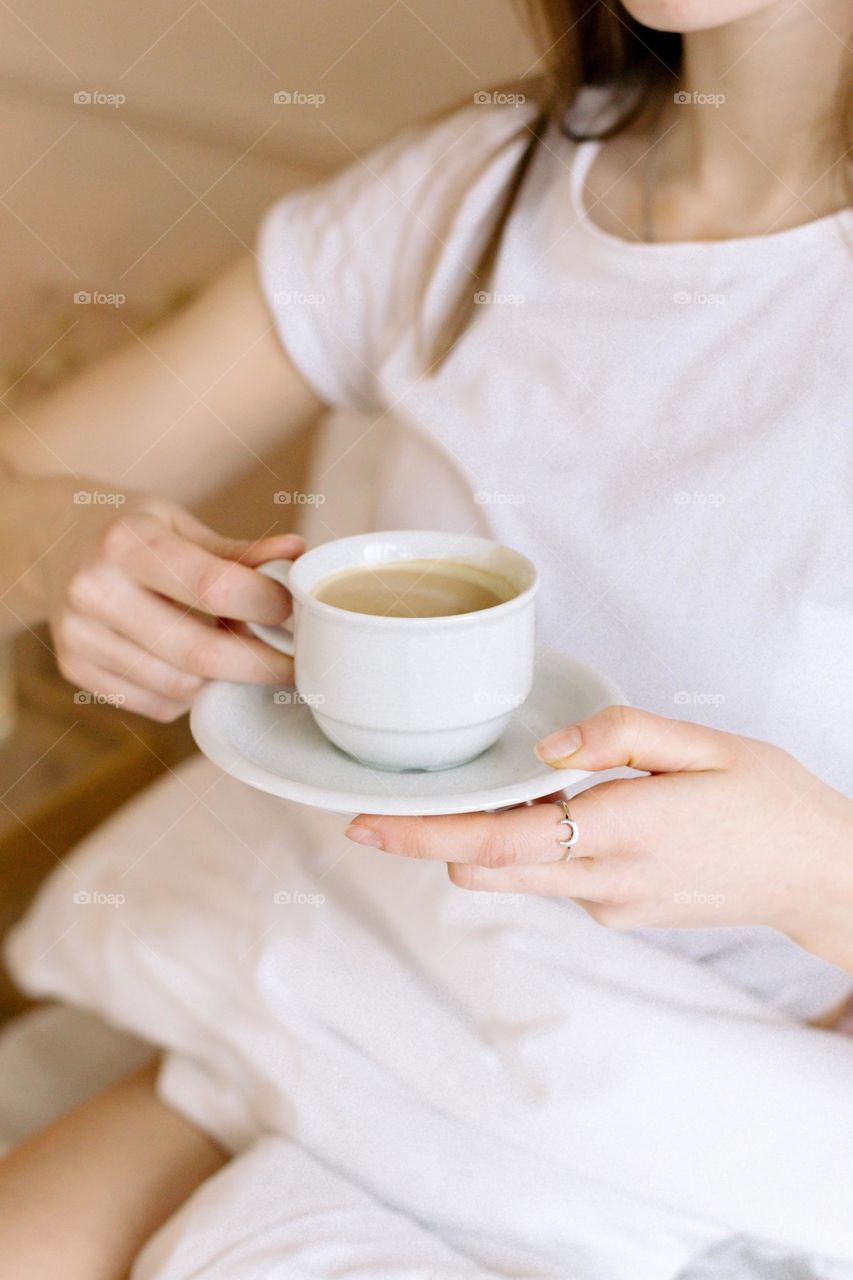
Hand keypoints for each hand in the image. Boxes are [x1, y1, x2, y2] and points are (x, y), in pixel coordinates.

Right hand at [40, 485, 302, 720]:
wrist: (51, 545)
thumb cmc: (129, 531)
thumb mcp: (178, 524)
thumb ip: (237, 552)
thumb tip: (295, 555)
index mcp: (127, 542)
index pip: (214, 587)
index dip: (265, 606)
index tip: (292, 612)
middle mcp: (95, 590)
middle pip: (200, 652)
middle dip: (258, 663)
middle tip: (291, 662)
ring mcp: (79, 636)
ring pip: (182, 687)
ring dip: (223, 678)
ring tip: (234, 650)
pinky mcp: (75, 670)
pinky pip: (157, 705)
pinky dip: (189, 693)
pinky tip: (190, 662)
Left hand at [345, 706, 852, 967]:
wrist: (818, 874)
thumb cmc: (768, 800)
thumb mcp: (706, 744)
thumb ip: (619, 735)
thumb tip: (546, 748)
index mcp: (625, 829)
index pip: (497, 841)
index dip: (422, 835)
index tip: (365, 821)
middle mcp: (605, 879)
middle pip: (483, 868)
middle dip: (437, 835)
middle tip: (414, 790)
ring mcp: (609, 905)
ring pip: (511, 876)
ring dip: (489, 838)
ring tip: (511, 786)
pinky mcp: (616, 913)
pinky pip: (550, 877)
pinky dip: (536, 845)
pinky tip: (572, 808)